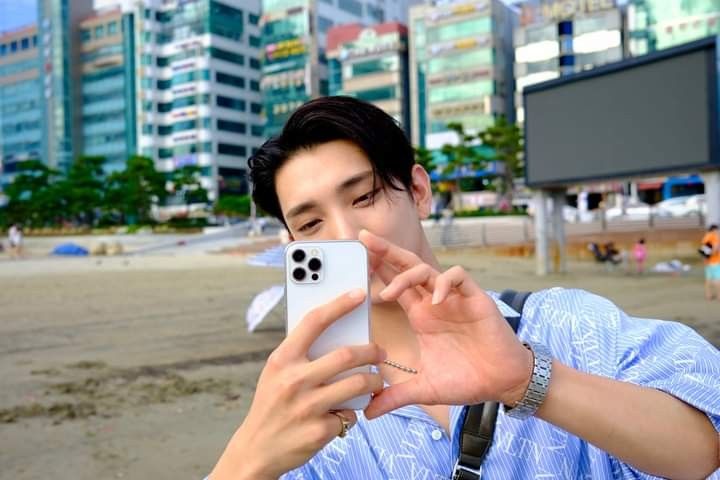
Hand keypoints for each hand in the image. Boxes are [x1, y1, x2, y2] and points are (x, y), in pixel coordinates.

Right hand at [210, 289, 385, 479]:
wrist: (257, 449)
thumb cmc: (271, 404)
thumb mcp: (276, 373)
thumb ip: (301, 355)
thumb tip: (339, 333)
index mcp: (282, 360)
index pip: (314, 322)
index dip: (339, 305)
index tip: (359, 294)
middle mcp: (293, 380)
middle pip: (346, 355)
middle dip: (371, 351)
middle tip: (380, 352)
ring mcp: (307, 407)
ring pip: (357, 384)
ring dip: (373, 381)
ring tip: (375, 381)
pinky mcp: (319, 430)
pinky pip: (350, 414)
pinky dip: (352, 413)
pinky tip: (343, 414)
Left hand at [359, 230, 532, 418]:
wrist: (502, 383)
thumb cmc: (467, 380)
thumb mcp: (424, 389)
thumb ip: (396, 396)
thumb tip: (368, 413)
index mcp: (420, 316)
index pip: (394, 285)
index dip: (377, 271)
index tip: (356, 260)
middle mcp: (434, 302)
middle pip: (406, 267)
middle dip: (385, 251)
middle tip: (362, 239)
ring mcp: (453, 298)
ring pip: (427, 269)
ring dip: (406, 275)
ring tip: (390, 292)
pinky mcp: (475, 299)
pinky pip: (458, 278)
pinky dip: (445, 283)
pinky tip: (436, 299)